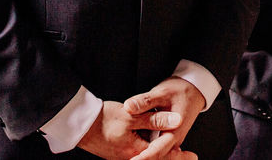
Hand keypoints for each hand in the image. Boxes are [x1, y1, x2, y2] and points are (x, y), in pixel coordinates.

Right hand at [77, 100, 192, 159]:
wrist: (79, 123)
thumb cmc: (103, 119)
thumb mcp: (132, 116)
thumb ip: (156, 119)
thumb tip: (177, 122)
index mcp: (136, 151)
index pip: (162, 156)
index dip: (179, 155)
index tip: (192, 155)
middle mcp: (130, 158)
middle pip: (157, 159)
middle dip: (174, 158)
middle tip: (191, 156)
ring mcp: (124, 156)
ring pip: (149, 157)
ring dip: (164, 154)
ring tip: (179, 152)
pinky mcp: (119, 152)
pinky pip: (140, 154)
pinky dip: (151, 150)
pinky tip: (157, 144)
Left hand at [122, 77, 204, 159]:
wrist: (193, 91)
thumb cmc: (180, 91)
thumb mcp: (162, 93)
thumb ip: (145, 101)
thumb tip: (128, 107)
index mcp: (174, 130)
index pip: (157, 150)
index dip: (143, 158)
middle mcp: (174, 138)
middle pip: (157, 155)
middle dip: (142, 158)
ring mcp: (172, 139)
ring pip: (157, 151)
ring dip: (144, 154)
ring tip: (132, 157)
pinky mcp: (167, 137)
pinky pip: (157, 147)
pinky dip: (147, 150)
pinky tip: (136, 151)